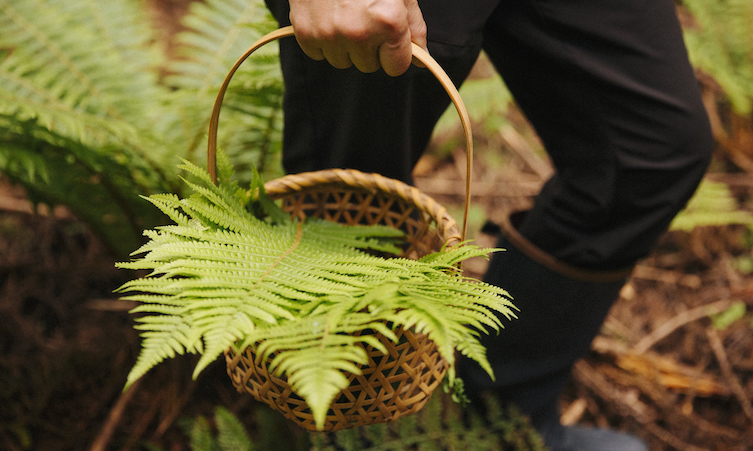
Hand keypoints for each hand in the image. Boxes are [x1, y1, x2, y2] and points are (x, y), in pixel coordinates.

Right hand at [288, 0, 426, 75]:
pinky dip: (323, 40)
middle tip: (364, 18)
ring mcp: (329, 35)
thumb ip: (413, 26)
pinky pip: (318, 54)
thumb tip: (421, 57)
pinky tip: (328, 16)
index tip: (390, 41)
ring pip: (343, 62)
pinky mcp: (305, 33)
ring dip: (345, 46)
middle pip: (369, 66)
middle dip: (369, 48)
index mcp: (388, 21)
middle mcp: (359, 32)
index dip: (395, 53)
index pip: (397, 67)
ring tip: (345, 15)